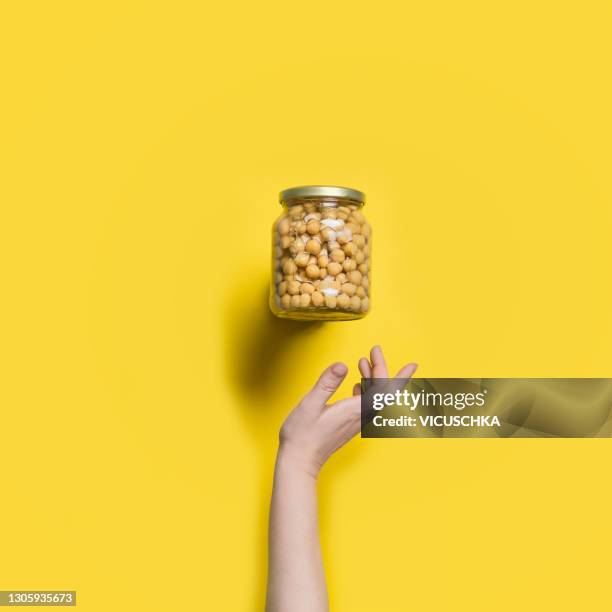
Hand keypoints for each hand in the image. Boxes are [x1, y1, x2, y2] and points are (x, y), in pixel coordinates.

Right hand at [278, 346, 417, 477]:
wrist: (299, 462)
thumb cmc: (302, 435)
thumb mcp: (311, 404)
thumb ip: (327, 383)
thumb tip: (342, 365)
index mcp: (355, 410)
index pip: (383, 390)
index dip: (391, 371)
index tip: (400, 359)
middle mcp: (360, 417)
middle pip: (381, 391)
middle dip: (380, 369)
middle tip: (375, 351)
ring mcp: (356, 422)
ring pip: (373, 398)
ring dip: (372, 378)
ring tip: (364, 362)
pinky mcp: (350, 425)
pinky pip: (365, 405)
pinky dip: (364, 390)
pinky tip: (356, 385)